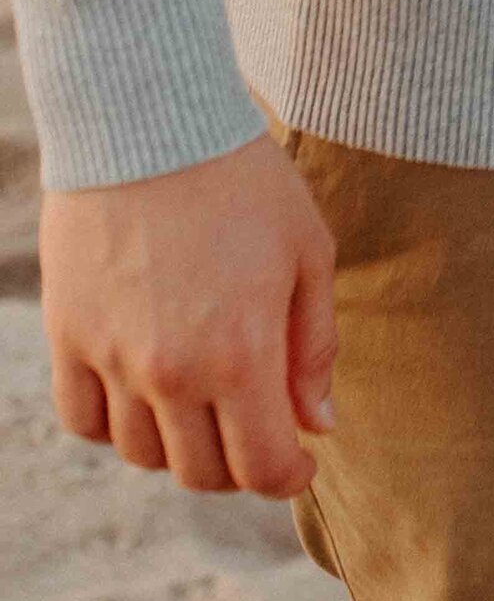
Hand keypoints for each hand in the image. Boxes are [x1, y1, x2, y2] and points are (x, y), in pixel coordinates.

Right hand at [43, 133, 336, 499]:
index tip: (299, 461)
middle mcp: (171, 371)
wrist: (150, 124)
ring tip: (205, 406)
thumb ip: (313, 346)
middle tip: (256, 430)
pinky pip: (83, 419)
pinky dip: (114, 426)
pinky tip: (144, 395)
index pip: (259, 467)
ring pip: (141, 454)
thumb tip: (318, 424)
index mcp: (240, 354)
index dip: (286, 476)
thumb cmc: (243, 181)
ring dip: (178, 446)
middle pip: (199, 472)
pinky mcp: (68, 336)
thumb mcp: (308, 251)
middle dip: (238, 465)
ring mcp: (112, 358)